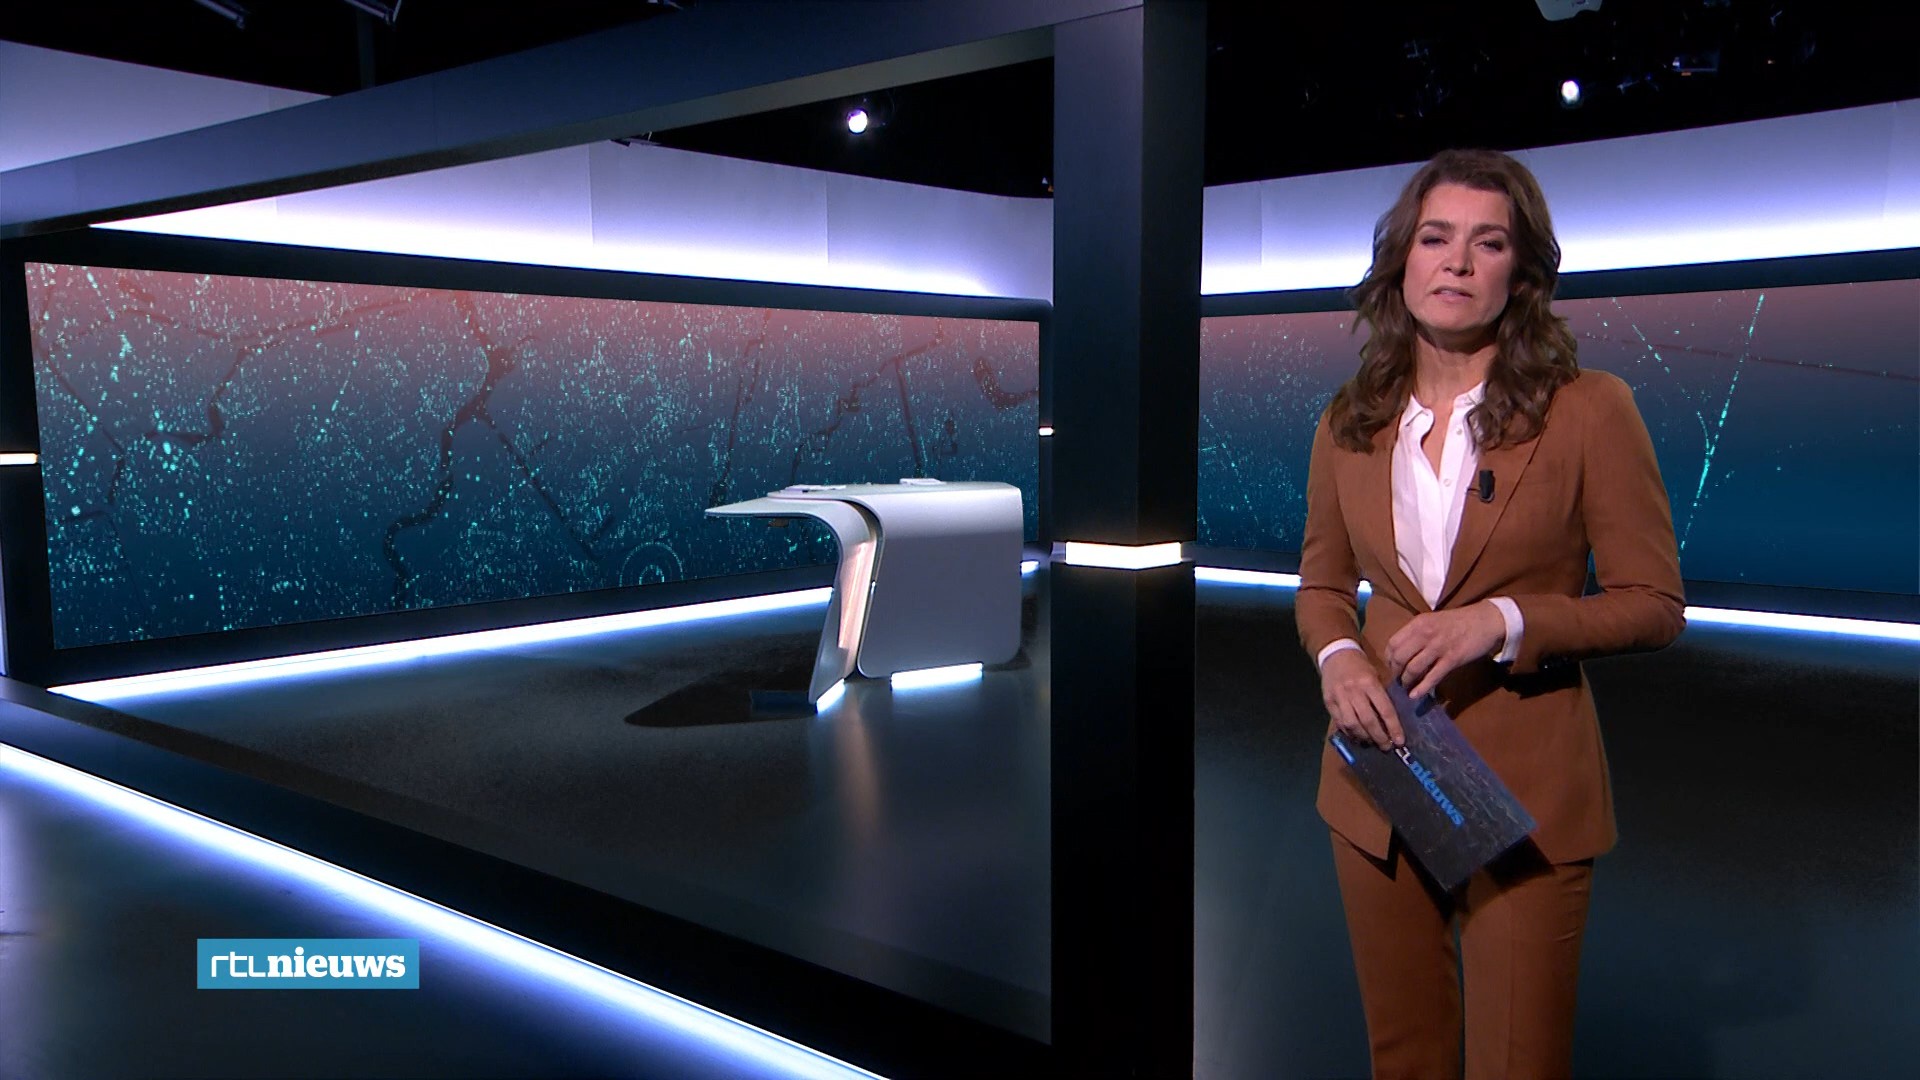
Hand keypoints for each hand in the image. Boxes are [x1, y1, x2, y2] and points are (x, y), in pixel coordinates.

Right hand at [1320, 648, 1401, 748]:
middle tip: (1386, 747)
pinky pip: (1340, 722)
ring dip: (1364, 737)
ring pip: (1352, 724)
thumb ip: (1381, 697)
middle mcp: (1354, 691)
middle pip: (1368, 720)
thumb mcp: (1375, 676)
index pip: (1384, 710)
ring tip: (1372, 742)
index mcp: (1369, 683)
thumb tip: (1391, 722)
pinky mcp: (1329, 703)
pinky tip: (1357, 737)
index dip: (1393, 728)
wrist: (1335, 655)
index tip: (1399, 741)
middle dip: (1379, 737)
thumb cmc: (1360, 666)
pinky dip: (1350, 733)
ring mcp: (1339, 698)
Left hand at [1385, 601, 1505, 700]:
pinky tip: (1415, 696)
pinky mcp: (1452, 659)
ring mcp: (1438, 647)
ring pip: (1413, 668)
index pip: (1392, 643)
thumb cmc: (1458, 622)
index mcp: (1418, 623)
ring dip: (1407, 681)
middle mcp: (1424, 634)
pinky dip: (1421, 688)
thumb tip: (1402, 652)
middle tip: (1397, 680)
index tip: (1391, 667)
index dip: (1388, 658)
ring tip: (1406, 687)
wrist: (1486, 620)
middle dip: (1395, 672)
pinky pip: (1432, 677)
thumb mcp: (1432, 621)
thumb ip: (1417, 634)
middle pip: (1399, 657)